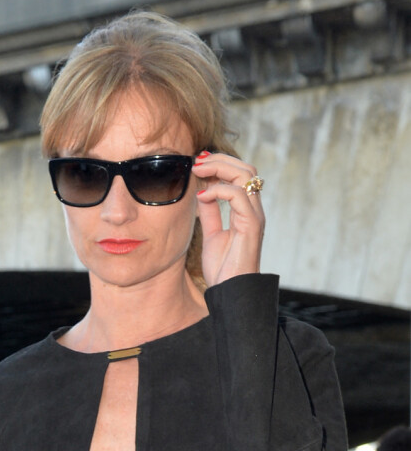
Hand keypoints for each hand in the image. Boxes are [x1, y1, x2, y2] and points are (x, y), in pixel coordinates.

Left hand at [192, 152, 264, 286]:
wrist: (229, 291)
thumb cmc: (223, 267)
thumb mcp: (211, 233)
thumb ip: (209, 212)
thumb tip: (202, 191)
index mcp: (246, 210)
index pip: (240, 174)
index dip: (220, 164)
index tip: (196, 164)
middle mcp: (254, 210)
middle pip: (246, 169)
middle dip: (220, 159)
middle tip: (196, 162)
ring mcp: (255, 216)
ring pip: (246, 176)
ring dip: (219, 168)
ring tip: (197, 171)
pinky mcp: (252, 226)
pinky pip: (239, 196)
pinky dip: (218, 190)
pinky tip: (202, 196)